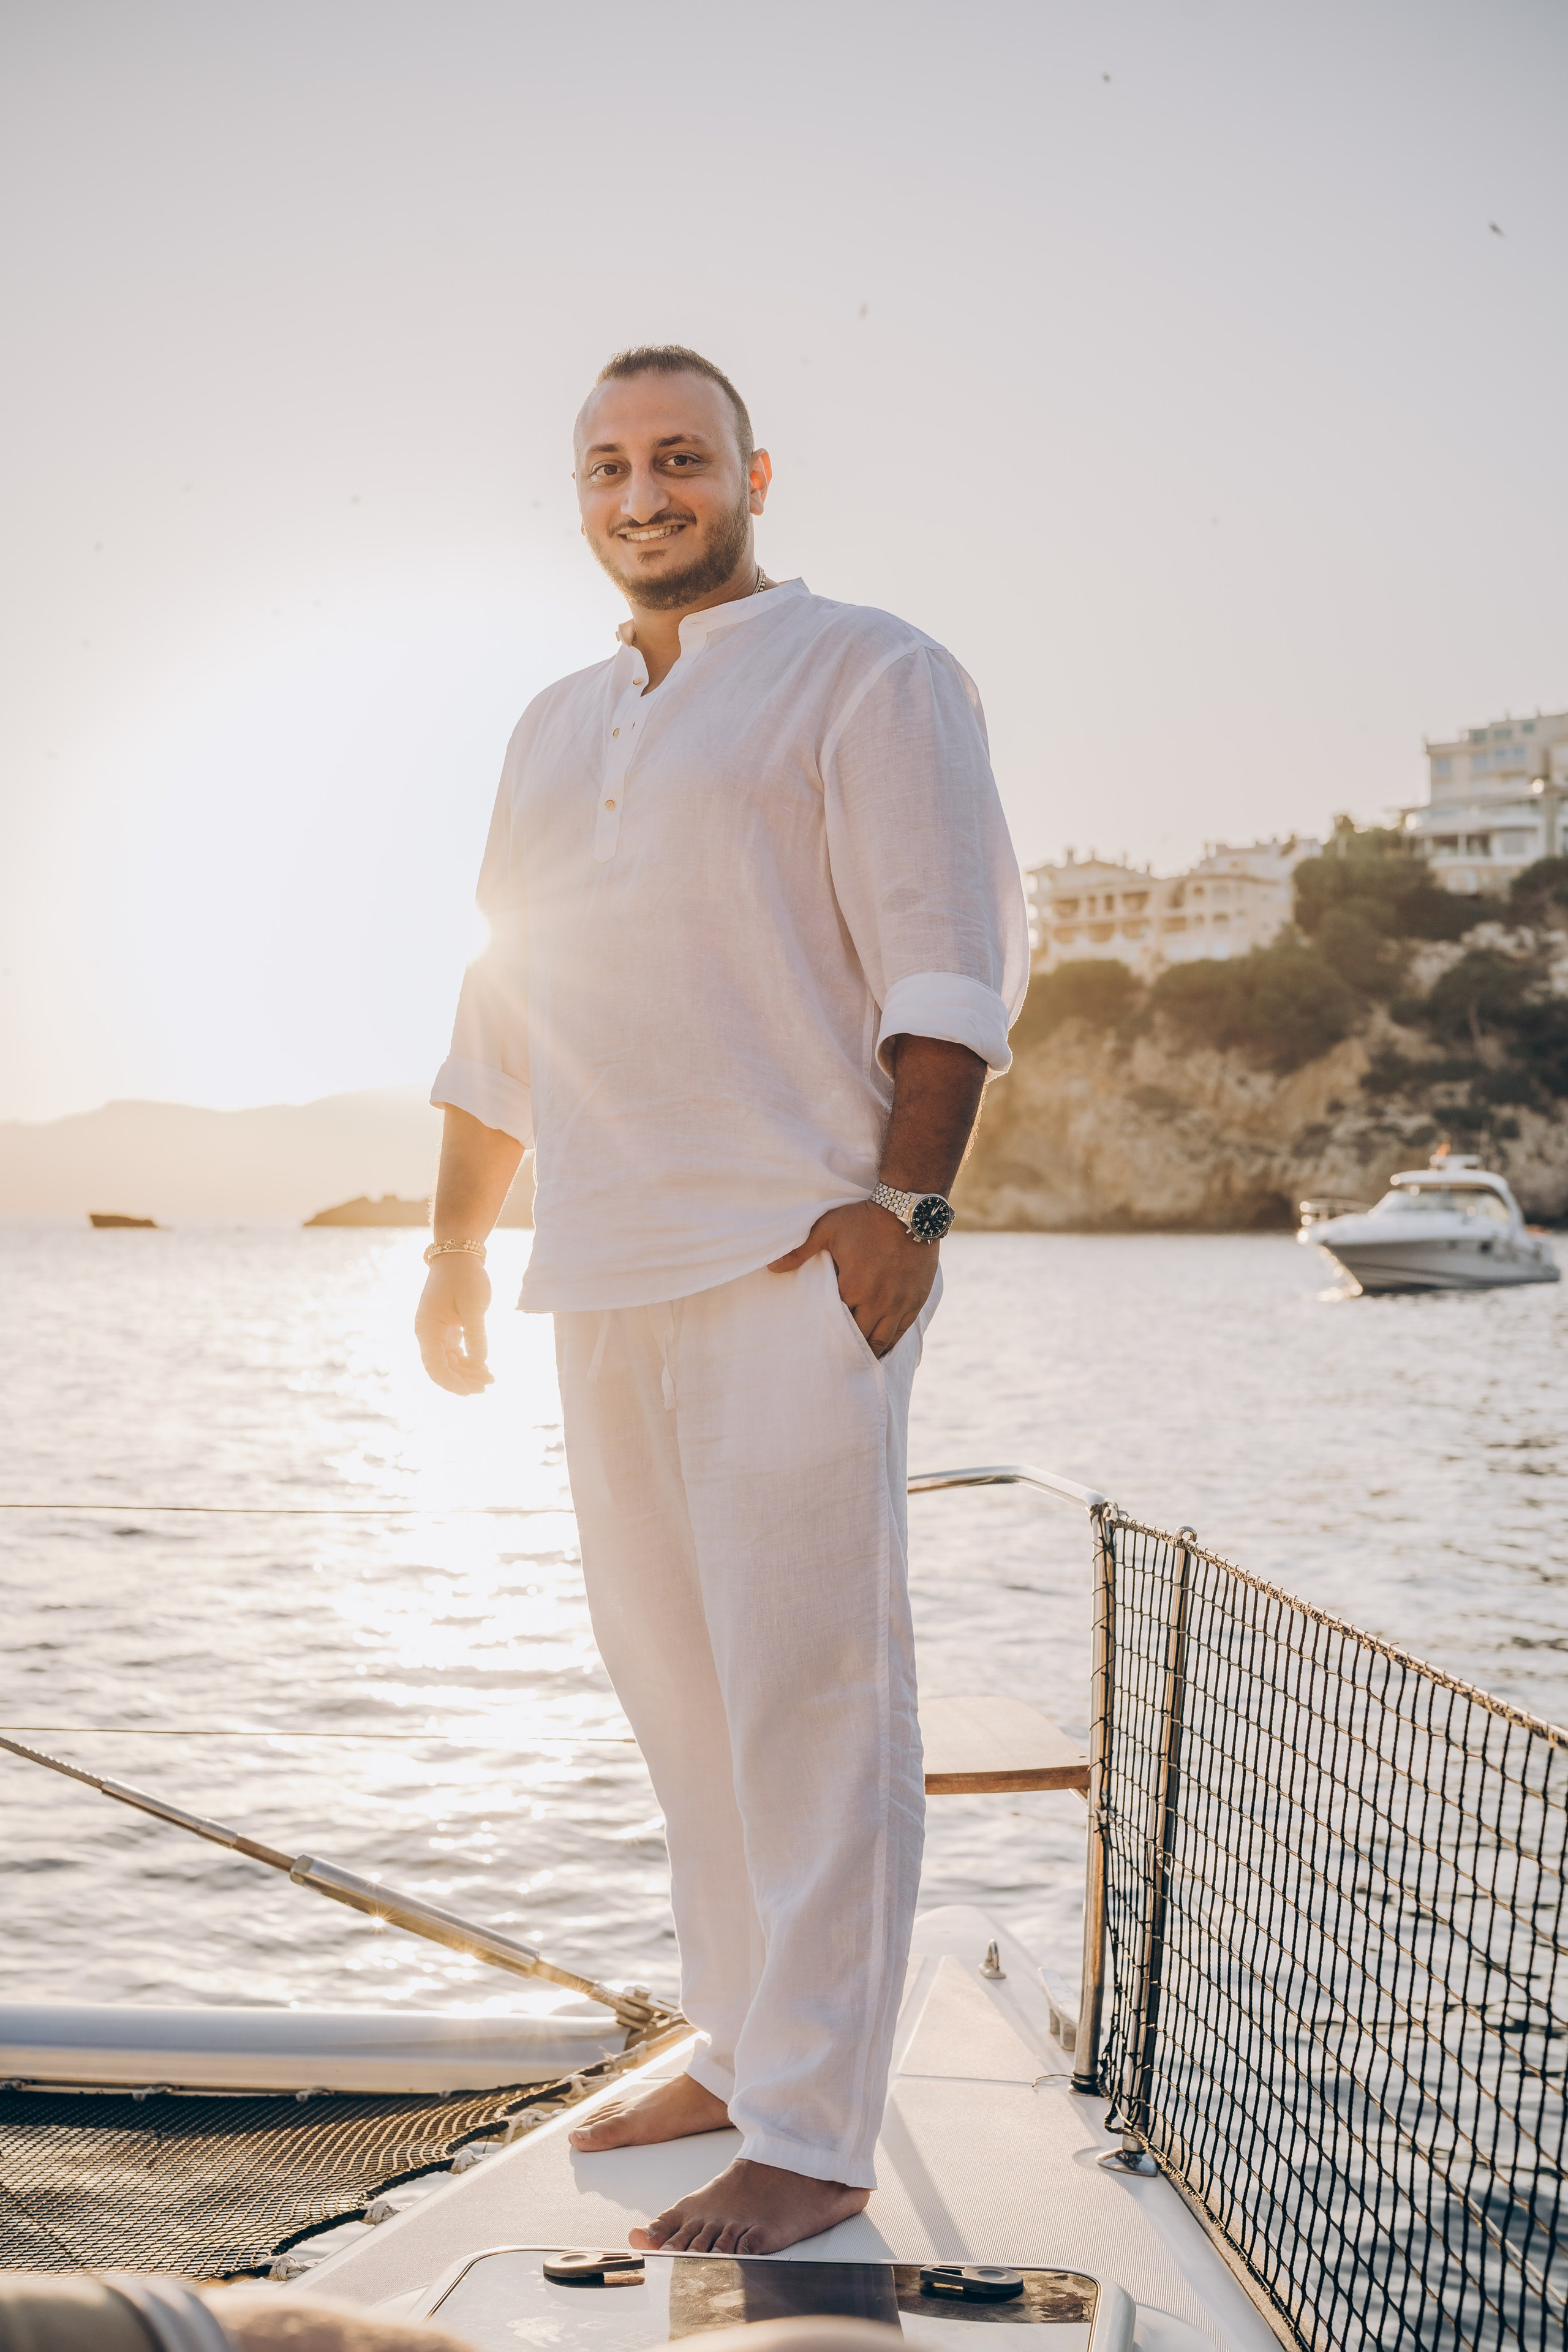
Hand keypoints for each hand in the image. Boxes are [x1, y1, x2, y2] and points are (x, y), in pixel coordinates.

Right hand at [415, 1254, 493, 1394]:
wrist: (459, 1256)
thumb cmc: (464, 1277)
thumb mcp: (474, 1305)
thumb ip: (476, 1334)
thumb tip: (480, 1363)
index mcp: (427, 1329)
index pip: (434, 1366)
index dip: (450, 1383)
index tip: (469, 1392)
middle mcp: (428, 1334)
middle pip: (441, 1368)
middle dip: (463, 1380)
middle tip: (486, 1387)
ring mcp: (437, 1333)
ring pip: (449, 1363)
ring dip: (467, 1373)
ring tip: (490, 1379)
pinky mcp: (448, 1330)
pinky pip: (455, 1353)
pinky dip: (469, 1362)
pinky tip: (485, 1368)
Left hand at [768, 1199, 936, 1356]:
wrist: (908, 1211)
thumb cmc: (864, 1219)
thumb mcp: (827, 1229)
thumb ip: (800, 1251)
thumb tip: (772, 1268)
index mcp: (853, 1286)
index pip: (835, 1320)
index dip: (825, 1332)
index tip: (815, 1343)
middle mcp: (878, 1301)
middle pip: (859, 1337)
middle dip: (846, 1349)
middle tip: (832, 1361)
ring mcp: (899, 1303)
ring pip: (882, 1341)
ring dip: (868, 1352)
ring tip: (856, 1362)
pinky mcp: (916, 1300)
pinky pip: (902, 1332)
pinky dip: (890, 1344)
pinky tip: (882, 1350)